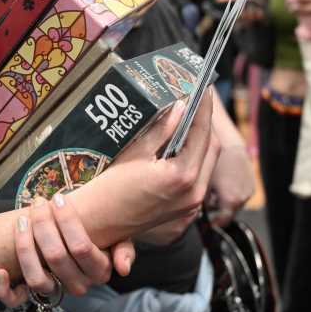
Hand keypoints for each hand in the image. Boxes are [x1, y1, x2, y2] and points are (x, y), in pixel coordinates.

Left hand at [0, 193, 129, 307]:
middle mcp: (77, 284)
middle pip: (56, 256)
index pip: (81, 247)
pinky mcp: (33, 296)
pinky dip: (5, 290)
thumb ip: (125, 250)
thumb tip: (123, 268)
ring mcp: (55, 291)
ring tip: (21, 220)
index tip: (58, 198)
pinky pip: (17, 300)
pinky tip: (1, 270)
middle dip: (43, 224)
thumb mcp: (119, 241)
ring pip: (36, 277)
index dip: (68, 221)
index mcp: (98, 271)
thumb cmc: (98, 239)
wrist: (81, 249)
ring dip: (24, 246)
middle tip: (38, 202)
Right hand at [79, 97, 220, 241]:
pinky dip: (195, 157)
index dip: (204, 108)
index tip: (203, 88)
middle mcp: (193, 193)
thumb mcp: (135, 152)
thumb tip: (180, 106)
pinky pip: (199, 177)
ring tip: (190, 117)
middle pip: (212, 148)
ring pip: (208, 162)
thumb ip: (162, 129)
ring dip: (201, 139)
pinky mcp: (187, 210)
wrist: (98, 223)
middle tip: (197, 100)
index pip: (202, 133)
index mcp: (181, 176)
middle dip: (205, 122)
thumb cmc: (110, 188)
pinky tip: (181, 143)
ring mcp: (192, 204)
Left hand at [206, 144, 254, 226]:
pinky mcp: (252, 183)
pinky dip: (233, 192)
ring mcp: (249, 190)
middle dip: (218, 209)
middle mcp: (243, 198)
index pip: (223, 221)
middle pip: (229, 212)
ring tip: (216, 186)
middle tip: (208, 199)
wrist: (229, 144)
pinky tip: (225, 181)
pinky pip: (241, 194)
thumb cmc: (214, 162)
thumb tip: (198, 210)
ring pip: (235, 203)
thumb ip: (202, 201)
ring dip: (226, 200)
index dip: (214, 223)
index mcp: (231, 200)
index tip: (208, 223)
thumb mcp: (204, 183)